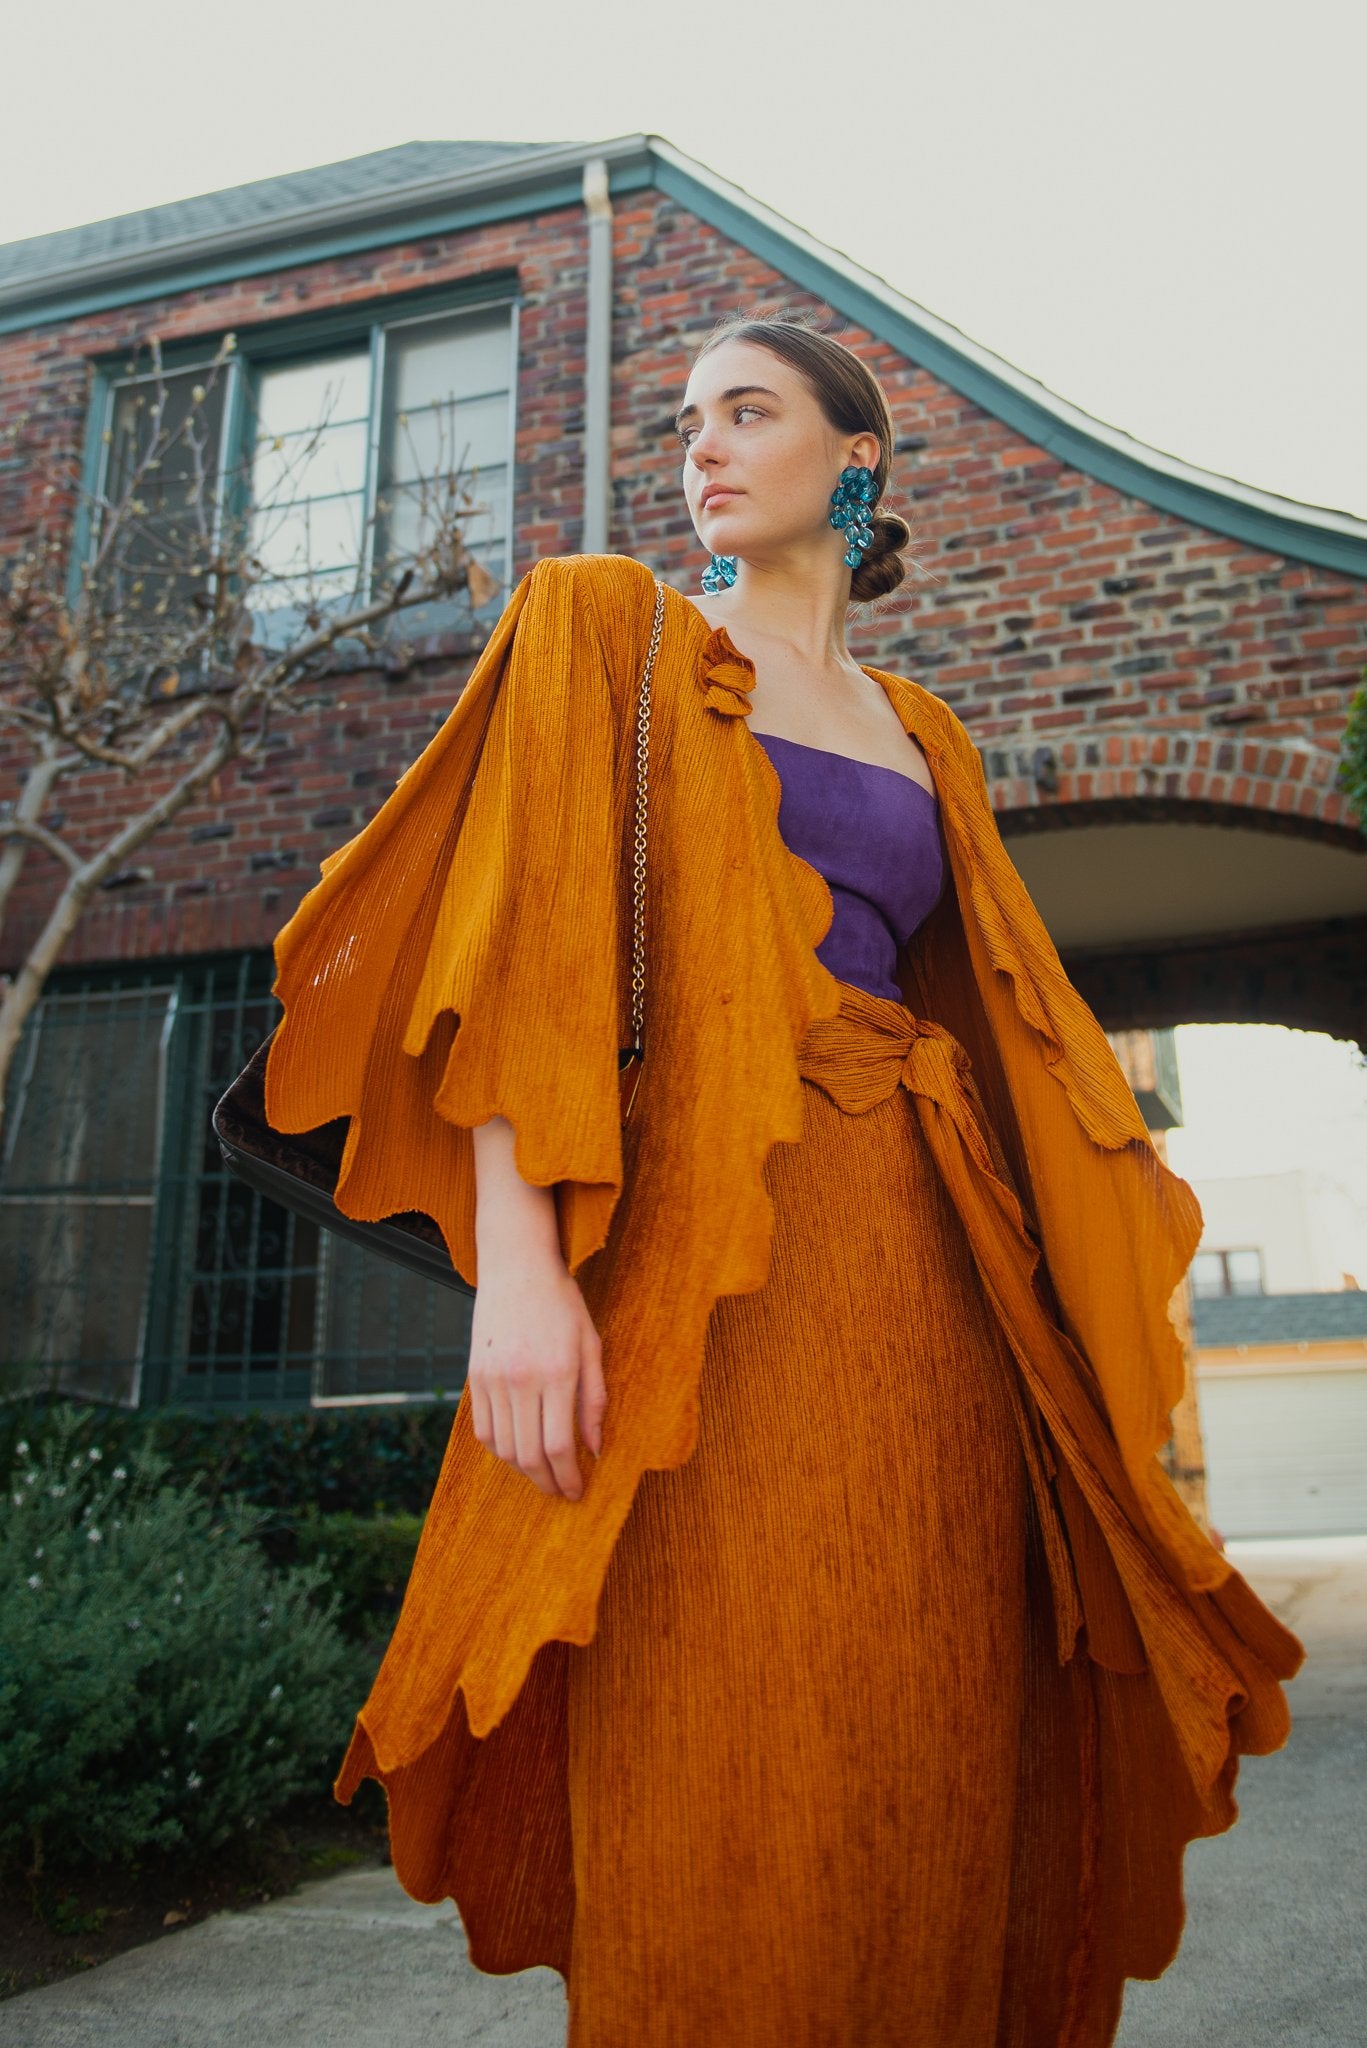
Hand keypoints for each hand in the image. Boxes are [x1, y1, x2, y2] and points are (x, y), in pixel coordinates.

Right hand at [467, 1256, 605, 1500]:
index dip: (569, 1477)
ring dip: (524, 1471)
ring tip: (543, 1474)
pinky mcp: (475, 1377)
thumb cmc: (562, 1304)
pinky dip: (500, 1450)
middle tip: (561, 1492)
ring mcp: (493, 1380)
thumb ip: (595, 1399)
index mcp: (557, 1372)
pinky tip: (518, 1451)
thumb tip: (595, 1448)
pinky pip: (484, 1430)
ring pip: (504, 1448)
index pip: (559, 1445)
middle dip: (548, 1483)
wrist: (517, 1268)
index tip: (578, 1491)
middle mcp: (521, 1380)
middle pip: (529, 1455)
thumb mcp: (591, 1345)